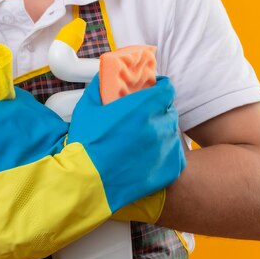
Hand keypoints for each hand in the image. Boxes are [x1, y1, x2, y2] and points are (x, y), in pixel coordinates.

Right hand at [68, 74, 185, 211]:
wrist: (88, 182)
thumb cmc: (85, 144)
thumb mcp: (87, 108)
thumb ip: (99, 86)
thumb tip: (104, 76)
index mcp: (144, 106)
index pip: (167, 89)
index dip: (160, 89)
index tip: (152, 92)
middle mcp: (160, 125)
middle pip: (169, 111)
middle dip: (158, 112)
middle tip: (142, 120)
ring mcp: (167, 148)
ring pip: (171, 134)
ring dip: (160, 134)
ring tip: (141, 143)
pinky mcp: (170, 169)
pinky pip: (173, 156)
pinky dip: (163, 156)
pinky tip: (146, 159)